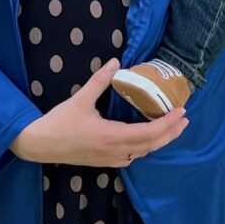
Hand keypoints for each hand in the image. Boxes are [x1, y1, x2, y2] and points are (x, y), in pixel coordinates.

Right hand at [10, 59, 188, 167]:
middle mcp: (116, 151)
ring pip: (143, 153)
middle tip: (185, 119)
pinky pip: (132, 158)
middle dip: (171, 133)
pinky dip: (144, 148)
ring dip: (160, 141)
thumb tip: (116, 61)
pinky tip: (146, 140)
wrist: (39, 144)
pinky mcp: (104, 162)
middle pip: (152, 146)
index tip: (181, 112)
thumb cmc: (60, 121)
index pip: (149, 133)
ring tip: (171, 127)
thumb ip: (100, 80)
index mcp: (112, 136)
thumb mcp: (80, 98)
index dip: (168, 124)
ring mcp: (110, 159)